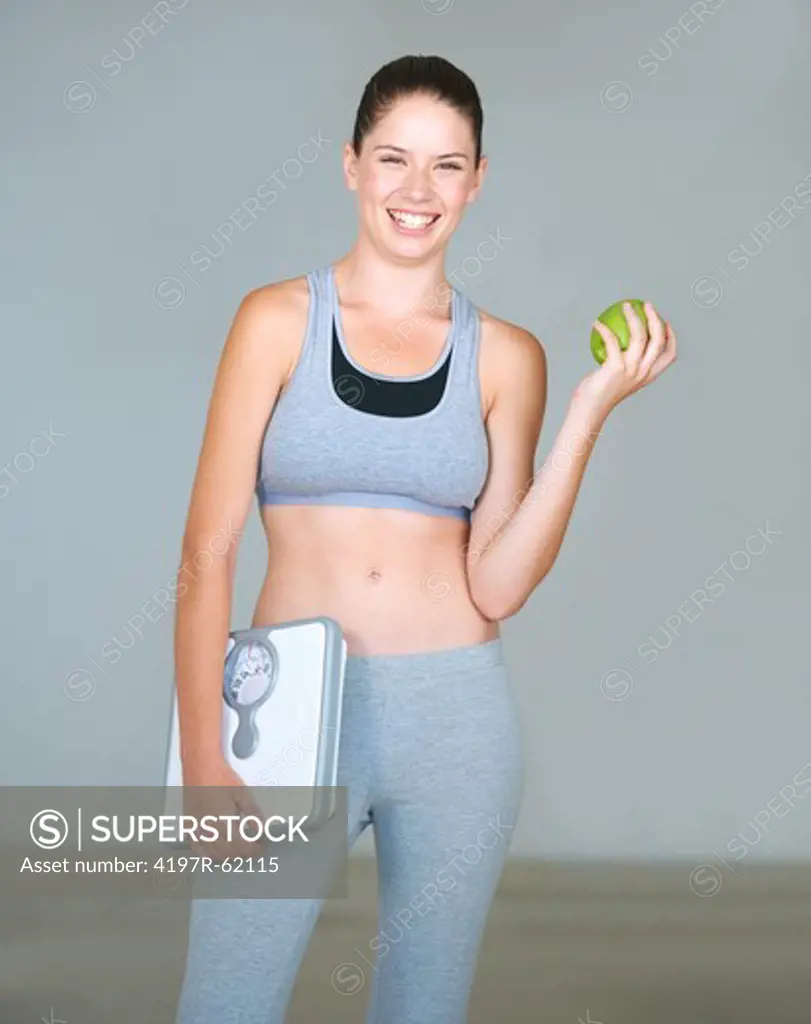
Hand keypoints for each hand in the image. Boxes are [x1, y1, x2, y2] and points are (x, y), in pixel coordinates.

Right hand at [181, 755, 266, 859]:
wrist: (200, 768)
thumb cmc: (220, 778)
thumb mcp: (243, 794)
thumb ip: (253, 814)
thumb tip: (261, 830)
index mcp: (224, 824)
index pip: (242, 847)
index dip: (254, 850)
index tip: (261, 847)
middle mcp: (209, 831)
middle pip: (229, 854)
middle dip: (244, 853)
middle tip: (253, 847)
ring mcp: (196, 832)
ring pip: (215, 855)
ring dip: (229, 856)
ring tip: (239, 850)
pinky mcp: (189, 828)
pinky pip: (199, 850)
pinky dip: (210, 855)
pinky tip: (218, 853)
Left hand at [573, 301, 676, 421]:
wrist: (589, 411)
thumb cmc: (600, 395)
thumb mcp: (619, 379)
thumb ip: (625, 364)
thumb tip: (621, 343)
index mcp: (648, 376)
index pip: (669, 355)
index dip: (671, 336)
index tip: (665, 322)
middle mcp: (644, 372)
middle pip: (658, 339)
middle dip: (655, 318)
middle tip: (645, 305)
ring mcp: (631, 370)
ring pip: (639, 335)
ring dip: (633, 316)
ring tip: (625, 306)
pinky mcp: (616, 367)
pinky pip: (612, 340)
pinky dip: (604, 329)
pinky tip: (597, 323)